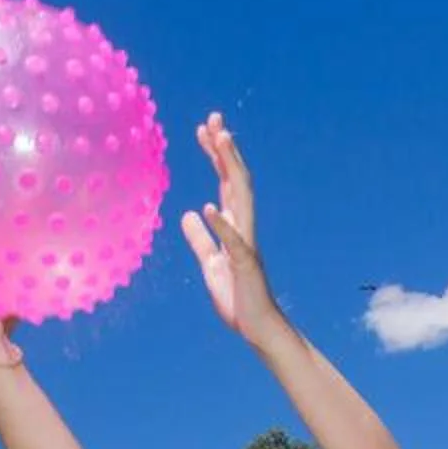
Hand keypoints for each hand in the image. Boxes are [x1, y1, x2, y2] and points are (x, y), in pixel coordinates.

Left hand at [179, 114, 281, 340]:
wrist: (258, 330)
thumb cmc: (238, 300)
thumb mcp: (212, 265)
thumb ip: (201, 240)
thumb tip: (189, 213)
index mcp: (235, 228)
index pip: (226, 183)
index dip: (216, 155)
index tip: (203, 128)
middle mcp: (244, 229)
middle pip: (236, 180)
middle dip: (225, 149)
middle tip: (213, 118)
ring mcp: (247, 246)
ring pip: (242, 199)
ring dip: (231, 169)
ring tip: (220, 141)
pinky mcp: (246, 267)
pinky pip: (235, 242)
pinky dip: (223, 225)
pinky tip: (209, 207)